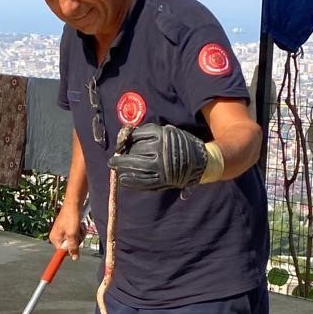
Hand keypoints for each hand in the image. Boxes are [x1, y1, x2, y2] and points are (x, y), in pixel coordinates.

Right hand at [49, 204, 84, 260]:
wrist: (74, 203)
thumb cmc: (71, 217)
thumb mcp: (72, 235)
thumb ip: (73, 247)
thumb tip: (74, 258)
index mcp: (54, 239)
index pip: (63, 252)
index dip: (70, 251)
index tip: (75, 251)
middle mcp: (57, 236)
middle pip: (70, 246)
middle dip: (77, 240)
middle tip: (77, 232)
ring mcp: (63, 231)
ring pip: (75, 240)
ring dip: (80, 235)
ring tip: (79, 227)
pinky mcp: (69, 227)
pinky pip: (76, 234)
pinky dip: (80, 230)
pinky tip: (80, 224)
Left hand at [107, 123, 221, 190]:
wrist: (201, 161)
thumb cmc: (181, 144)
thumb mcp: (168, 132)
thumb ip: (149, 134)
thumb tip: (128, 137)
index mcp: (162, 135)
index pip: (137, 137)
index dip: (126, 140)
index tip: (121, 144)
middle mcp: (160, 151)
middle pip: (134, 153)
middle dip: (120, 157)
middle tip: (111, 160)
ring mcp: (160, 167)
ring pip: (136, 168)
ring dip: (123, 169)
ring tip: (115, 169)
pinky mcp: (162, 180)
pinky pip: (143, 182)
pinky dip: (131, 181)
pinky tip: (123, 179)